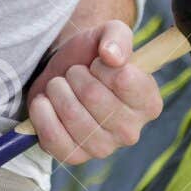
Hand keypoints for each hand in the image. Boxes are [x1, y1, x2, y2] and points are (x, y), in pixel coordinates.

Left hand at [24, 19, 162, 166]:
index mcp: (149, 102)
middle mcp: (131, 131)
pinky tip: (46, 102)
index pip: (123, 79)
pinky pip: (53, 137)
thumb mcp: (109, 33)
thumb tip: (112, 55)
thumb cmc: (93, 55)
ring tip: (60, 85)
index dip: (102, 65)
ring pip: (71, 114)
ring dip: (57, 90)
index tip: (98, 63)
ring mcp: (103, 148)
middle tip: (75, 73)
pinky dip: (42, 113)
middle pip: (93, 96)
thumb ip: (117, 37)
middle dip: (75, 75)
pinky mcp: (75, 157)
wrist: (65, 72)